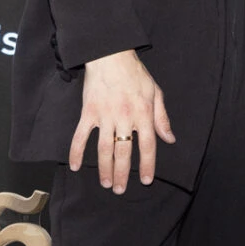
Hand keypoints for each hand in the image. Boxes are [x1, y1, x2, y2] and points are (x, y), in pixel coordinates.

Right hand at [71, 48, 174, 189]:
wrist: (110, 55)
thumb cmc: (136, 74)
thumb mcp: (156, 92)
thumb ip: (162, 118)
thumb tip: (169, 139)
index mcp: (143, 113)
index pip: (147, 145)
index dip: (147, 164)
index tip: (145, 180)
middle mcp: (125, 117)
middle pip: (124, 152)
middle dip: (122, 174)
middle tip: (120, 190)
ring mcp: (105, 116)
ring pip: (104, 148)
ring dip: (104, 168)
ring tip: (105, 183)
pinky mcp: (89, 112)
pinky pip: (81, 136)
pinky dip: (76, 151)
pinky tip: (75, 166)